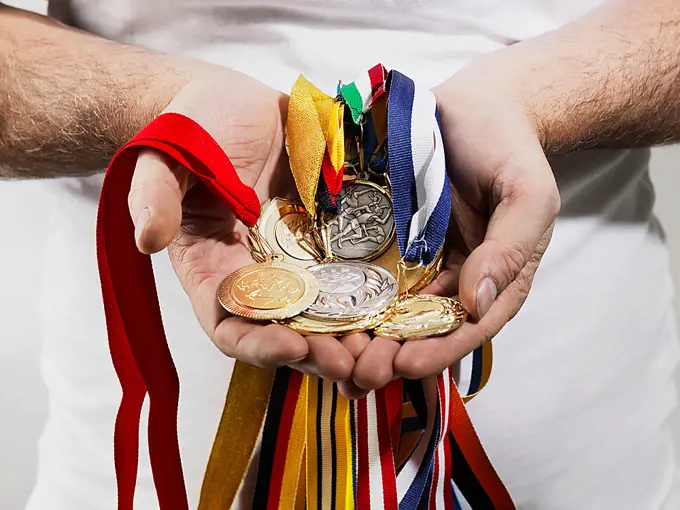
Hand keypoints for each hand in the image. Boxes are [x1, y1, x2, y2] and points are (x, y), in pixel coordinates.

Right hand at [127, 66, 355, 380]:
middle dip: (317, 352)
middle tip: (350, 364)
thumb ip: (155, 196)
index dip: (257, 345)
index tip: (291, 348)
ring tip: (382, 348)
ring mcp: (301, 258)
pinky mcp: (333, 236)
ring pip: (329, 310)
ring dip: (354, 334)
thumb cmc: (192, 129)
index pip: (230, 324)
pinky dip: (377, 292)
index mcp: (214, 270)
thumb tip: (149, 238)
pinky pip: (357, 270)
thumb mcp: (166, 157)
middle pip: (288, 331)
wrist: (235, 104)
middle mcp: (260, 274)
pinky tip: (403, 302)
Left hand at [340, 60, 559, 397]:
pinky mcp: (386, 239)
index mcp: (493, 279)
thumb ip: (509, 249)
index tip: (406, 365)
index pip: (468, 327)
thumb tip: (479, 301)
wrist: (476, 107)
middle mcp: (451, 279)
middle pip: (421, 328)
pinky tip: (318, 309)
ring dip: (361, 334)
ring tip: (331, 355)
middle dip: (389, 354)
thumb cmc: (509, 149)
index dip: (439, 351)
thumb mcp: (526, 196)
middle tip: (356, 375)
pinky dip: (345, 293)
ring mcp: (416, 260)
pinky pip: (364, 269)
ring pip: (387, 307)